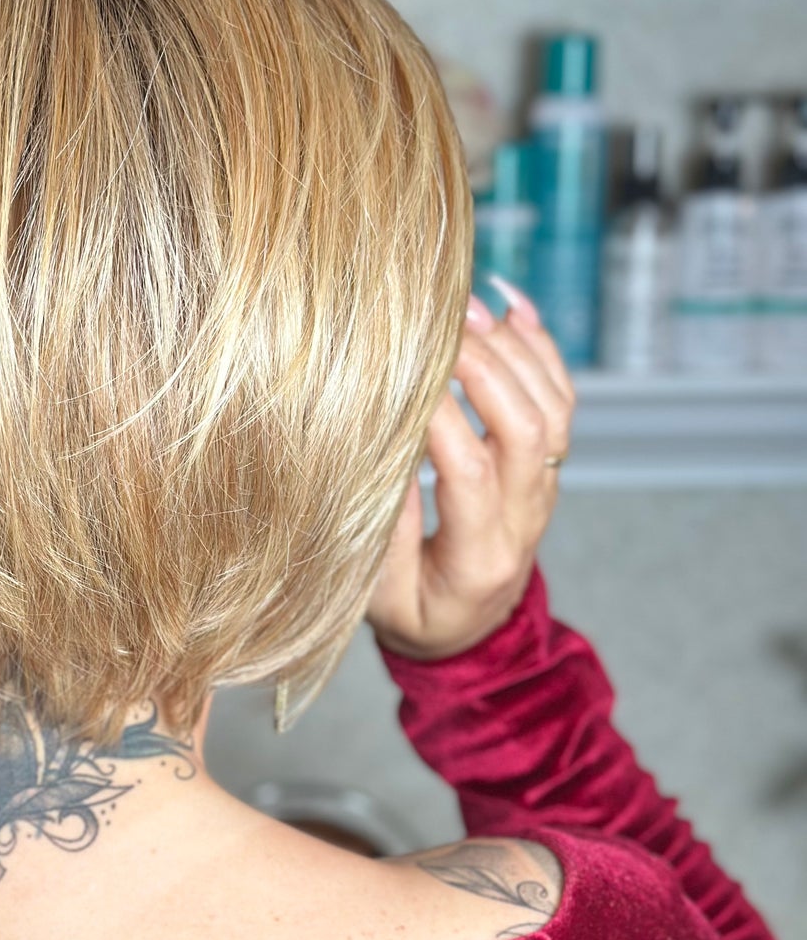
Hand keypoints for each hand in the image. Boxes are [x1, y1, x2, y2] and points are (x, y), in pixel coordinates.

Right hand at [365, 279, 575, 661]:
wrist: (467, 632)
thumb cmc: (414, 613)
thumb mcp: (380, 594)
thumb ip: (382, 529)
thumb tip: (378, 450)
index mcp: (479, 558)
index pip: (469, 473)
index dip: (436, 418)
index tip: (398, 378)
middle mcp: (524, 520)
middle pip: (527, 430)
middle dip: (484, 368)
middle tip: (440, 326)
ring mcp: (543, 491)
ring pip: (554, 408)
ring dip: (515, 351)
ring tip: (469, 309)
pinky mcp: (546, 468)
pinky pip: (562, 399)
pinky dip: (541, 346)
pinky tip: (511, 306)